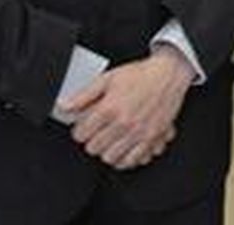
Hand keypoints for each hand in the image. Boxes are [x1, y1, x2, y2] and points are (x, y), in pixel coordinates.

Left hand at [61, 46, 194, 169]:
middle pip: (94, 148)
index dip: (79, 130)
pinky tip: (124, 150)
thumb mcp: (107, 79)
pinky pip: (133, 160)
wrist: (170, 74)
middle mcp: (123, 123)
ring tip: (110, 141)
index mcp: (109, 108)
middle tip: (98, 133)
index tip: (84, 126)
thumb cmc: (140, 75)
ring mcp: (139, 132)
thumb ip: (83, 95)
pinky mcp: (153, 137)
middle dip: (92, 141)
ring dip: (107, 151)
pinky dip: (126, 159)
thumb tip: (64, 106)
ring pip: (111, 158)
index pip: (81, 134)